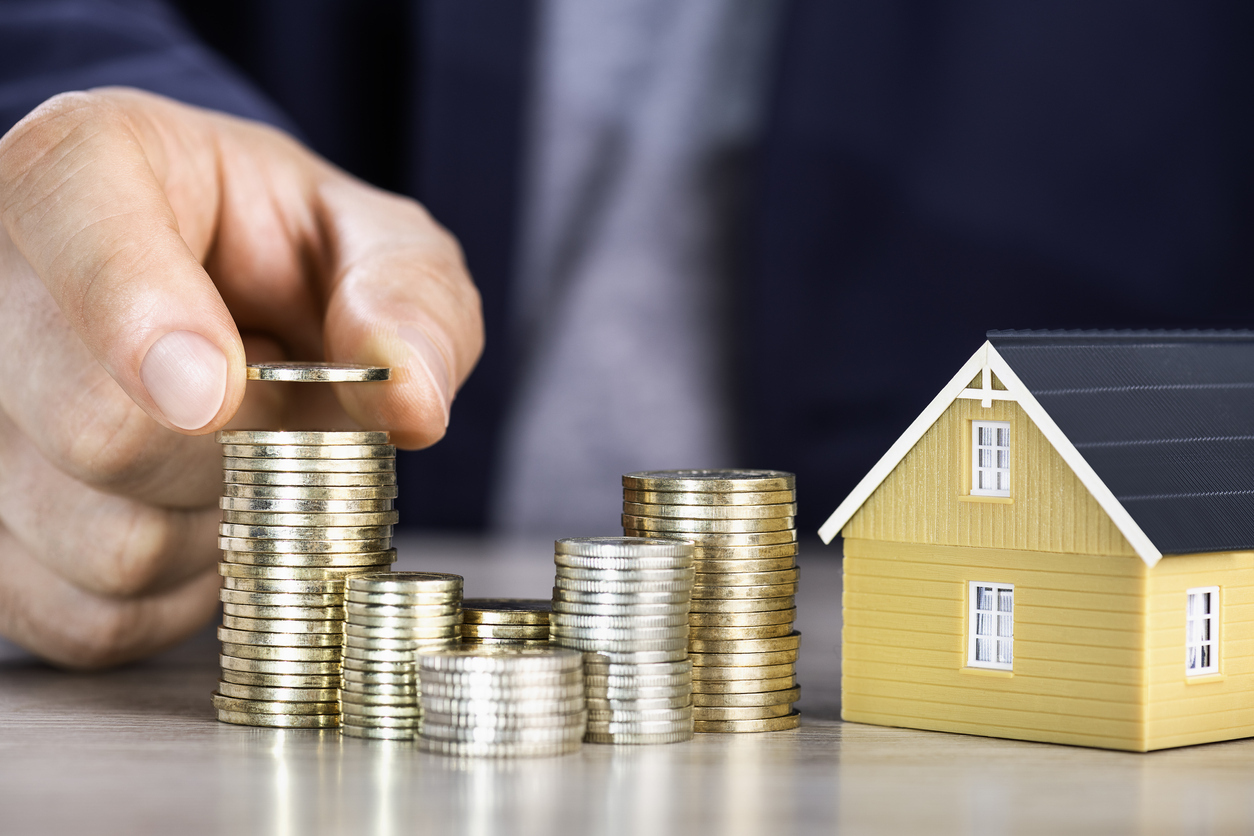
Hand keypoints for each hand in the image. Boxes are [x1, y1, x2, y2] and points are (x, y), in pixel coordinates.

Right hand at [0, 88, 482, 666]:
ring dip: (217, 526)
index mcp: (87, 170)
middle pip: (99, 429)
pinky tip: (194, 516)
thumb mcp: (377, 242)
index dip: (144, 323)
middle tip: (278, 409)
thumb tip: (412, 401)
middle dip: (241, 450)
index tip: (210, 396)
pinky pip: (90, 616)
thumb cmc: (286, 258)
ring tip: (233, 455)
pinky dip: (176, 594)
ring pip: (102, 541)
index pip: (81, 237)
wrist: (225, 304)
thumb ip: (409, 298)